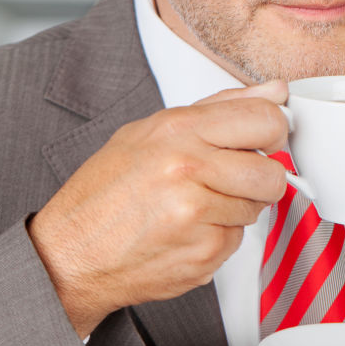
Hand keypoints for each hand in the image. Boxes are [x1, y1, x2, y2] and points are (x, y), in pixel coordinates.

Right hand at [28, 81, 290, 336]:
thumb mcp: (150, 132)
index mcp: (177, 130)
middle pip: (271, 171)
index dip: (274, 132)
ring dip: (235, 209)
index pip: (264, 119)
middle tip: (233, 180)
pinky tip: (185, 232)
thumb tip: (273, 91)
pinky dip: (218, 237)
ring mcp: (197, 214)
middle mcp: (188, 168)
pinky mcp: (203, 253)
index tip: (266, 140)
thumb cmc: (104, 193)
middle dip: (261, 178)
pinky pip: (237, 240)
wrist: (70, 254)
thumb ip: (218, 108)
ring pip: (256, 208)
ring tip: (194, 207)